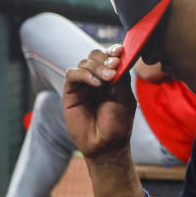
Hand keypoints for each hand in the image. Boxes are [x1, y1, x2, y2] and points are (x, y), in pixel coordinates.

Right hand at [63, 44, 136, 162]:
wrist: (105, 145)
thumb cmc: (118, 124)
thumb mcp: (125, 99)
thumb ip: (121, 78)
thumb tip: (118, 58)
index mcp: (113, 78)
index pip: (110, 57)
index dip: (114, 51)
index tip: (120, 51)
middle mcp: (97, 79)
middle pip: (96, 55)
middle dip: (105, 58)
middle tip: (114, 67)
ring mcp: (83, 85)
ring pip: (84, 62)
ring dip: (97, 67)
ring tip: (106, 79)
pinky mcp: (71, 92)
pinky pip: (72, 74)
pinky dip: (83, 74)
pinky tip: (95, 83)